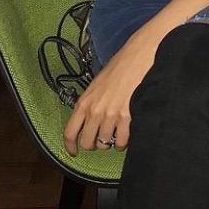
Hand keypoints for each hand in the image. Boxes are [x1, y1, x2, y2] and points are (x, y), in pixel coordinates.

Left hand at [63, 30, 158, 154]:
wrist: (138, 56)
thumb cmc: (119, 67)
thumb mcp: (97, 84)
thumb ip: (91, 104)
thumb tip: (90, 124)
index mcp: (84, 102)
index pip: (69, 132)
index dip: (70, 147)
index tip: (74, 152)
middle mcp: (95, 111)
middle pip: (88, 143)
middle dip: (95, 144)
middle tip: (102, 137)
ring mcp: (111, 115)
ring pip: (105, 144)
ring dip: (111, 142)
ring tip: (117, 132)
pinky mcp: (127, 117)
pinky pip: (121, 142)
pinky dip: (123, 141)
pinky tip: (127, 132)